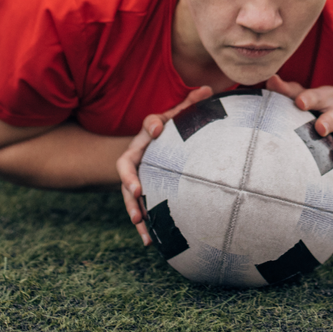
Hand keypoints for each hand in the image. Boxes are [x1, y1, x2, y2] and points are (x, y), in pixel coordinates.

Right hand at [119, 85, 213, 244]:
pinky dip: (142, 226)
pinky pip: (136, 211)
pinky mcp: (139, 196)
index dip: (151, 126)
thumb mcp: (177, 118)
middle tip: (136, 189)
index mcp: (148, 135)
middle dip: (129, 178)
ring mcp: (134, 178)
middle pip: (126, 166)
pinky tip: (150, 242)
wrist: (151, 152)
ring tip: (139, 222)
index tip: (159, 128)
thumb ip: (189, 106)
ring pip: (127, 194)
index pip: (148, 126)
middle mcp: (136, 156)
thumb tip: (206, 89)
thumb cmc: (168, 134)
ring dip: (132, 208)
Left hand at [263, 75, 332, 198]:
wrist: (321, 123)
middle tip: (319, 127)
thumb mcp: (295, 97)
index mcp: (329, 96)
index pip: (321, 94)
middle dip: (330, 120)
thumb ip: (285, 90)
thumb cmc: (304, 107)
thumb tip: (272, 79)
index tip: (298, 102)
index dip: (310, 97)